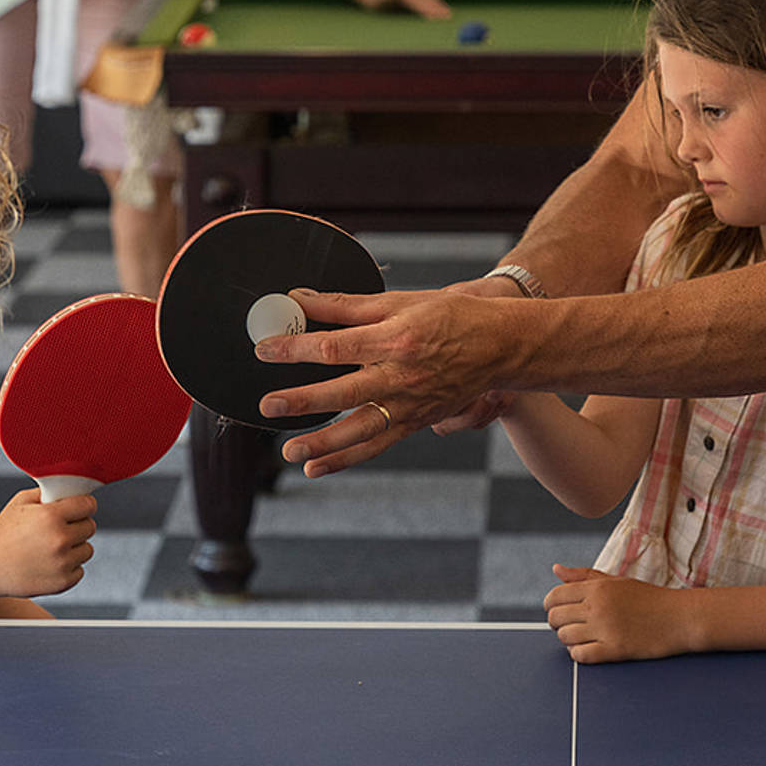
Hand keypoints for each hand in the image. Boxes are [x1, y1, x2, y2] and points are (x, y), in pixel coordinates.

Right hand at [0, 488, 95, 598]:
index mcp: (51, 516)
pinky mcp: (62, 582)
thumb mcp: (21, 502)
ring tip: (53, 547)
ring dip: (76, 547)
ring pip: (87, 550)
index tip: (80, 508)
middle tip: (61, 528)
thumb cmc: (2, 532)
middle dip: (78, 525)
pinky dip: (69, 567)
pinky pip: (79, 570)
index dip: (84, 505)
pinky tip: (50, 563)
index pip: (89, 505)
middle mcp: (59, 539)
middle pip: (90, 527)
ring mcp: (62, 563)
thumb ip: (48, 493)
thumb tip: (72, 490)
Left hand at [263, 286, 518, 475]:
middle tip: (268, 405)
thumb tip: (299, 298)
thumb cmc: (449, 317)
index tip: (265, 348)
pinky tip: (315, 468)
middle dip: (302, 401)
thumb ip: (345, 305)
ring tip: (289, 452)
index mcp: (397, 339)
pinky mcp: (415, 422)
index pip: (337, 347)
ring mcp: (410, 404)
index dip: (297, 348)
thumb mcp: (399, 301)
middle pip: (344, 392)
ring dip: (322, 443)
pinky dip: (345, 459)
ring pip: (360, 430)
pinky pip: (376, 446)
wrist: (500, 346)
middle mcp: (402, 376)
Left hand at [543, 565, 684, 662]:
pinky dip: (578, 654)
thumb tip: (555, 569)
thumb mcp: (615, 581)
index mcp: (597, 587)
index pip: (555, 596)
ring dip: (568, 639)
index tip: (558, 610)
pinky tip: (588, 649)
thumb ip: (583, 576)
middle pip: (555, 618)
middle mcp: (598, 607)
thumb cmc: (648, 598)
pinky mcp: (615, 650)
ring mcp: (606, 629)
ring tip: (580, 637)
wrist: (679, 617)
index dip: (551, 605)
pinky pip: (580, 655)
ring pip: (565, 637)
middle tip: (568, 625)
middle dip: (557, 623)